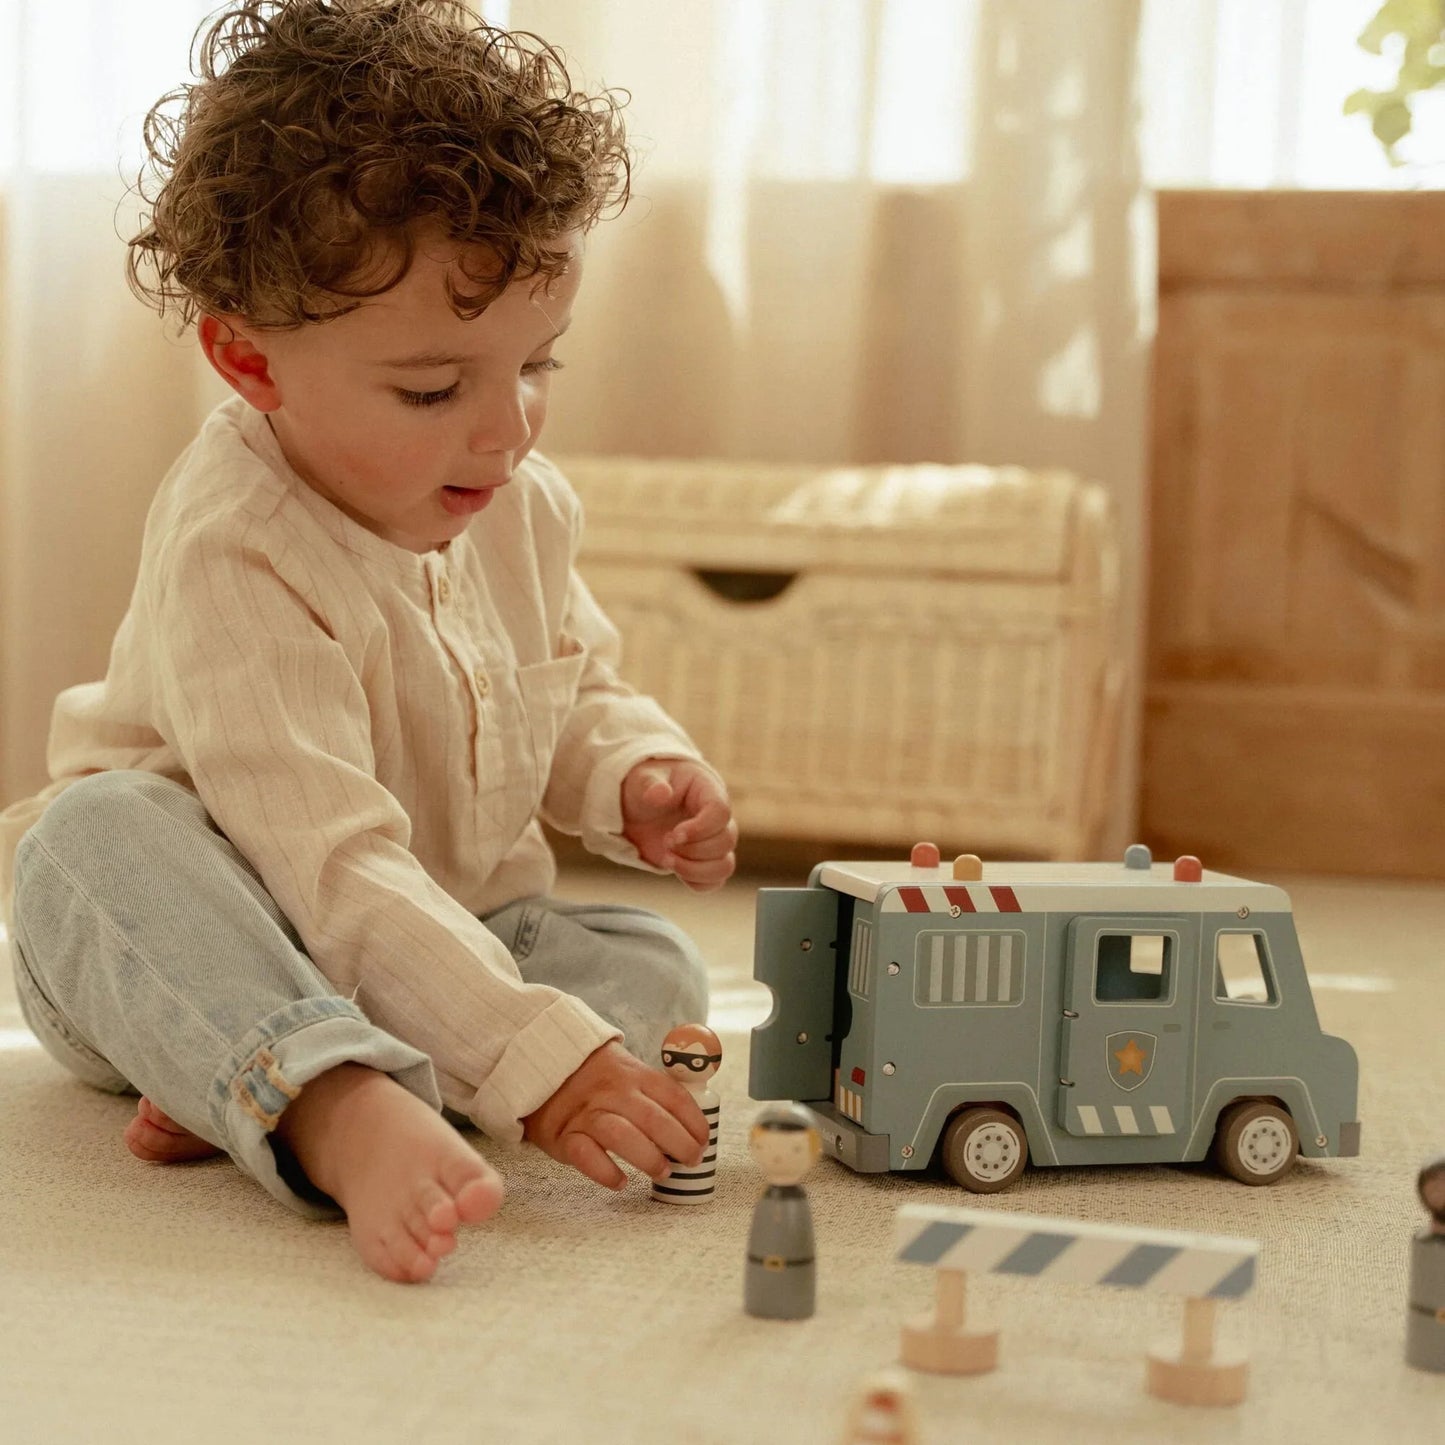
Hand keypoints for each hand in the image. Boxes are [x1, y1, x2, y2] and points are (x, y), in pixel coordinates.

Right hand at [522, 1041, 710, 1189]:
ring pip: (621, 1135)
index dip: (694, 1122)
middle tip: (691, 1161)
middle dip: (679, 1144)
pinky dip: (604, 1171)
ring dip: (648, 1157)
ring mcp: (586, 1113)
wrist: (543, 1065)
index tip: (704, 1141)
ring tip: (662, 1172)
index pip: (673, 1097)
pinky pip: (585, 1155)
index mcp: (633, 1074)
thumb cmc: (596, 1076)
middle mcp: (612, 1091)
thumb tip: (693, 1123)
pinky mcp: (562, 1135)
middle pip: (652, 1119)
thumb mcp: (627, 1070)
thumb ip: (655, 1092)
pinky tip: (620, 1182)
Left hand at [621, 757, 737, 891]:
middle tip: (665, 841)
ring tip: (667, 859)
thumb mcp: (642, 779)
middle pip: (727, 841)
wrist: (638, 808)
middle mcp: (717, 818)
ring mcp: (712, 842)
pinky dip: (696, 882)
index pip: (721, 812)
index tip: (673, 834)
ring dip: (694, 869)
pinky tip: (674, 869)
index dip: (700, 829)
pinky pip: (715, 881)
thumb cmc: (645, 787)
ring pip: (725, 866)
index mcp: (707, 791)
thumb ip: (649, 784)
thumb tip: (660, 793)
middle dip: (693, 849)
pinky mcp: (703, 862)